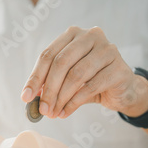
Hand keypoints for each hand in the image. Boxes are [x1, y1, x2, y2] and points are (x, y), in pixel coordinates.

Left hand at [21, 26, 147, 118]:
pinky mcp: (119, 68)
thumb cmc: (89, 80)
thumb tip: (28, 96)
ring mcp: (108, 50)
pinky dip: (74, 103)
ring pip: (76, 75)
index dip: (35, 77)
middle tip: (42, 109)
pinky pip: (91, 87)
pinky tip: (65, 112)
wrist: (122, 89)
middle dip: (48, 89)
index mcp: (73, 34)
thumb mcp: (65, 78)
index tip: (26, 97)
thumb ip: (48, 82)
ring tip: (53, 113)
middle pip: (61, 63)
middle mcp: (91, 36)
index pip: (48, 55)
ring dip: (61, 98)